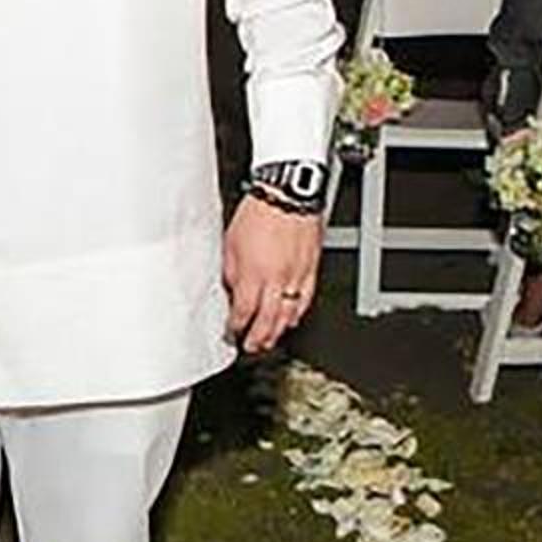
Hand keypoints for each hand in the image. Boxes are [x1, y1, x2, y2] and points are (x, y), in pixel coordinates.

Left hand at [223, 195, 321, 353]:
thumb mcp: (230, 242)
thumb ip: (231, 271)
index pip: (243, 312)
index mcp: (253, 273)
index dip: (236, 327)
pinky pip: (305, 299)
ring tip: (269, 340)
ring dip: (277, 331)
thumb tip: (233, 291)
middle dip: (257, 338)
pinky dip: (297, 313)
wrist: (288, 193)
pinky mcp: (311, 269)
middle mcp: (276, 278)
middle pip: (267, 320)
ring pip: (288, 314)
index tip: (231, 332)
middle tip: (250, 347)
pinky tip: (290, 319)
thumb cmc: (259, 212)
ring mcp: (296, 276)